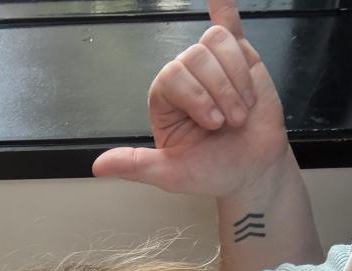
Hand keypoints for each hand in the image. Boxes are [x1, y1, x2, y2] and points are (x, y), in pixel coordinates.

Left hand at [92, 0, 288, 196]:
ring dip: (236, 80)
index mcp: (165, 102)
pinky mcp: (240, 58)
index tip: (213, 124)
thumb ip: (135, 165)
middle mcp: (186, 80)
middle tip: (230, 122)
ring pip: (217, 44)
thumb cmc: (215, 171)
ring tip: (242, 109)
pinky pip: (228, 25)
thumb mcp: (170, 174)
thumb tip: (98, 167)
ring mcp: (212, 66)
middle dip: (219, 92)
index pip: (173, 76)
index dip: (196, 96)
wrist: (253, 170)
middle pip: (195, 57)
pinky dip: (225, 8)